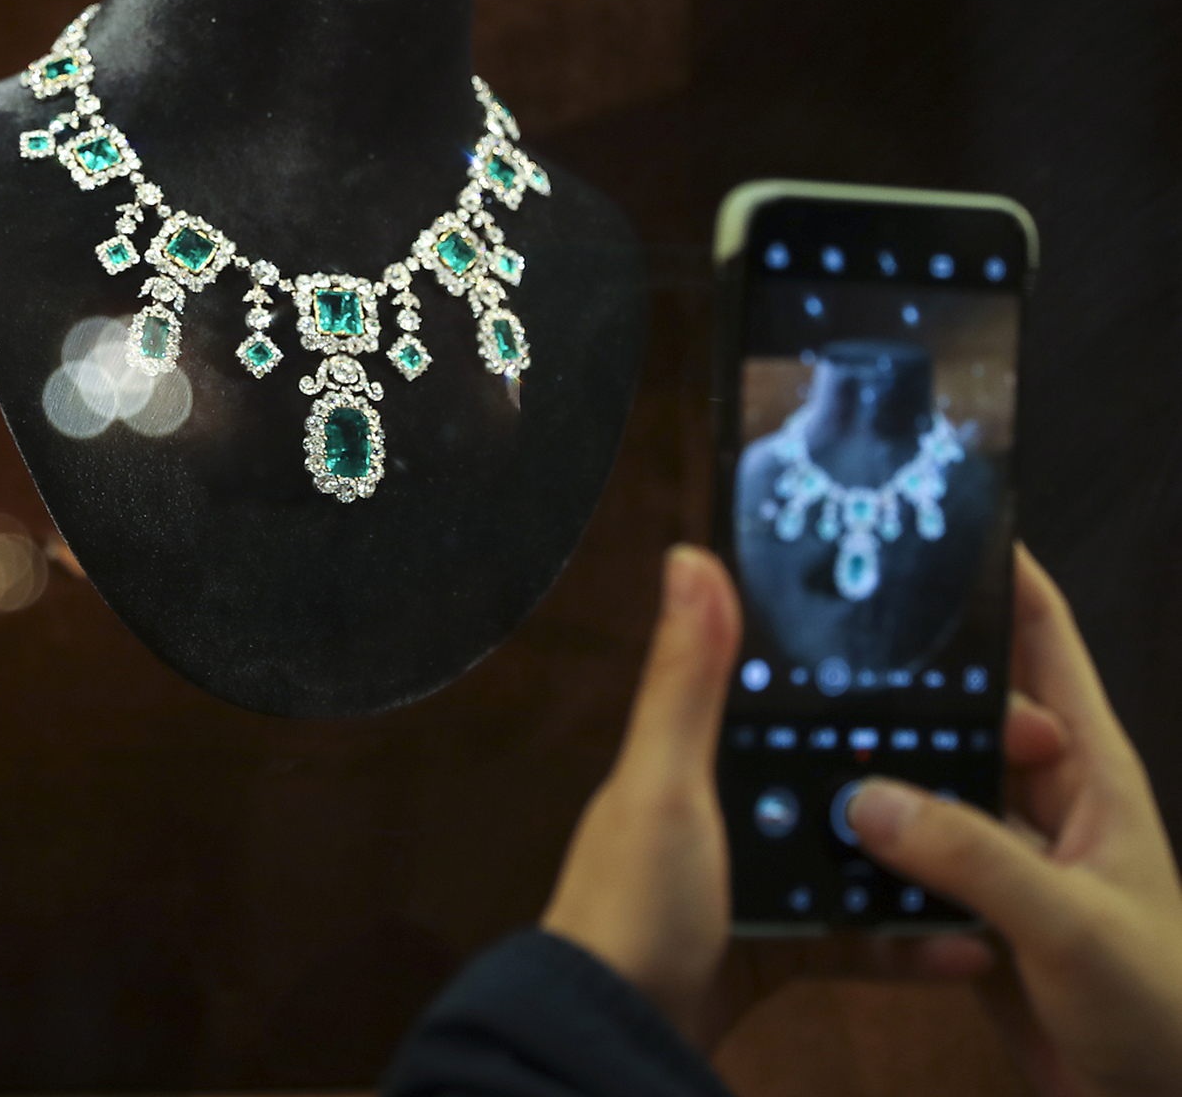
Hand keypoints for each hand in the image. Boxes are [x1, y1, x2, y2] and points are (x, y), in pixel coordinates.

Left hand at [539, 544, 997, 1046]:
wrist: (617, 1042)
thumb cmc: (623, 912)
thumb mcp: (663, 785)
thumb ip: (687, 683)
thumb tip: (689, 562)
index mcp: (692, 754)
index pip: (781, 697)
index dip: (851, 682)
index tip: (926, 673)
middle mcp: (722, 805)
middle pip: (829, 773)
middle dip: (903, 769)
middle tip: (986, 763)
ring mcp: (748, 876)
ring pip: (848, 851)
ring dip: (914, 855)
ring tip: (984, 847)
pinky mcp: (771, 942)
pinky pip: (851, 932)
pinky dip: (903, 937)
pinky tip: (956, 940)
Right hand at [847, 541, 1181, 1096]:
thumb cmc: (1164, 1009)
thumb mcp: (1070, 923)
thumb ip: (970, 855)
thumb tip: (865, 796)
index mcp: (1087, 766)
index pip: (1042, 637)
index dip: (999, 573)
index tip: (934, 525)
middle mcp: (1041, 793)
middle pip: (964, 702)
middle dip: (908, 680)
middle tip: (831, 652)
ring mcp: (1004, 847)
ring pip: (926, 779)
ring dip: (880, 777)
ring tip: (814, 755)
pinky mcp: (972, 902)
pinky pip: (909, 855)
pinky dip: (878, 858)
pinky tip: (847, 872)